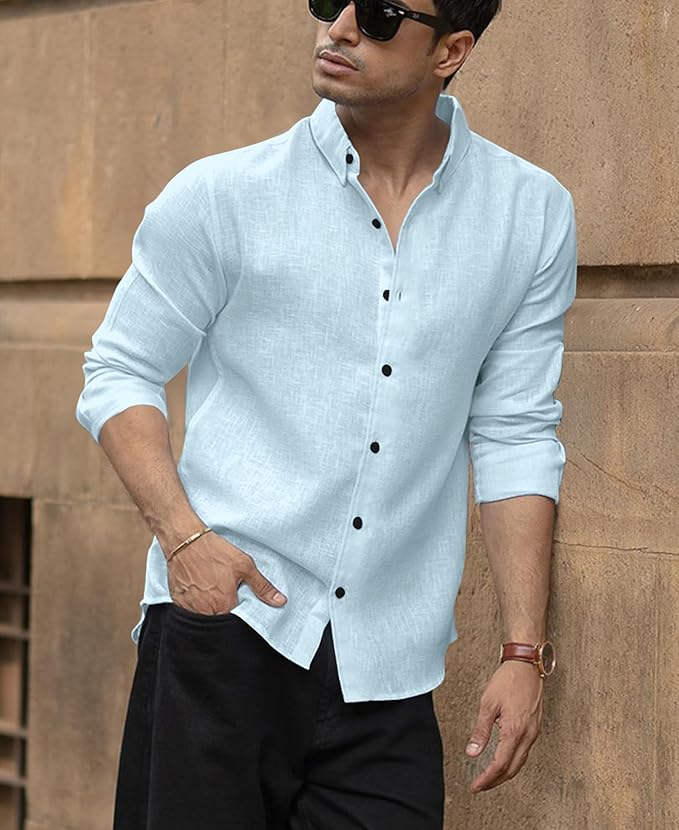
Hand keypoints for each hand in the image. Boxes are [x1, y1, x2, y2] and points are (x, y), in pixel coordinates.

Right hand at [165, 532, 286, 614]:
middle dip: (224, 610)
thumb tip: (280, 602)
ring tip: (212, 589)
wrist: (185, 540)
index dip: (240, 613)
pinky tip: (199, 589)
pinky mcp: (178, 602)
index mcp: (224, 605)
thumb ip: (262, 587)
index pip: (236, 621)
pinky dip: (195, 605)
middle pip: (220, 619)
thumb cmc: (215, 551)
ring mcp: (190, 608)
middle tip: (224, 592)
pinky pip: (190, 611)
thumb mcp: (245, 566)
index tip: (239, 601)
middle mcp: (206, 610)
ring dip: (210, 609)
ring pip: (204, 617)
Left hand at [465, 660, 543, 792]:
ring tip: (489, 776)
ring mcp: (534, 732)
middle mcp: (527, 735)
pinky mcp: (535, 727)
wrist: (527, 665)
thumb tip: (472, 752)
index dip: (486, 779)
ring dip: (505, 773)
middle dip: (495, 781)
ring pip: (520, 762)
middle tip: (480, 785)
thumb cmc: (508, 680)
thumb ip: (480, 730)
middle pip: (512, 769)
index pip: (500, 764)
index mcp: (515, 731)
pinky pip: (525, 751)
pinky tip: (504, 759)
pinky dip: (513, 761)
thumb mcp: (488, 704)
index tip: (475, 786)